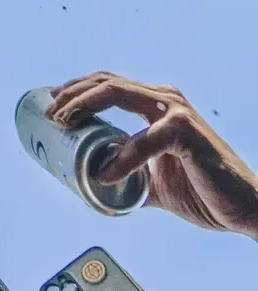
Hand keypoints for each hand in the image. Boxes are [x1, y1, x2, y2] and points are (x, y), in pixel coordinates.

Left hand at [48, 76, 257, 236]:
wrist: (244, 209)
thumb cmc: (204, 191)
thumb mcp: (155, 184)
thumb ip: (130, 177)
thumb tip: (95, 185)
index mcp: (157, 106)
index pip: (108, 85)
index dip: (77, 90)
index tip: (52, 105)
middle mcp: (165, 100)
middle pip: (107, 81)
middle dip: (73, 93)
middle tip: (51, 112)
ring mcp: (176, 112)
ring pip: (118, 93)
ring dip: (85, 106)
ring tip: (65, 126)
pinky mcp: (186, 133)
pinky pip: (143, 139)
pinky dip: (120, 158)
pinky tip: (106, 174)